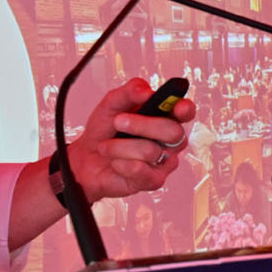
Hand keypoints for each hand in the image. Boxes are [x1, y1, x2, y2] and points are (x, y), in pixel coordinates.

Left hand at [64, 77, 197, 200]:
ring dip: (119, 146)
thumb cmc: (104, 130)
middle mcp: (169, 140)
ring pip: (150, 151)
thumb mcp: (111, 104)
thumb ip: (130, 92)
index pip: (185, 111)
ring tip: (107, 147)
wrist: (85, 158)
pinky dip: (120, 163)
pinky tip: (115, 162)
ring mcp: (164, 161)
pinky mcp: (154, 181)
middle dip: (142, 125)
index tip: (178, 107)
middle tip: (118, 121)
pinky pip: (140, 170)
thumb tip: (147, 91)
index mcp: (164, 116)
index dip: (185, 109)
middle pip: (173, 131)